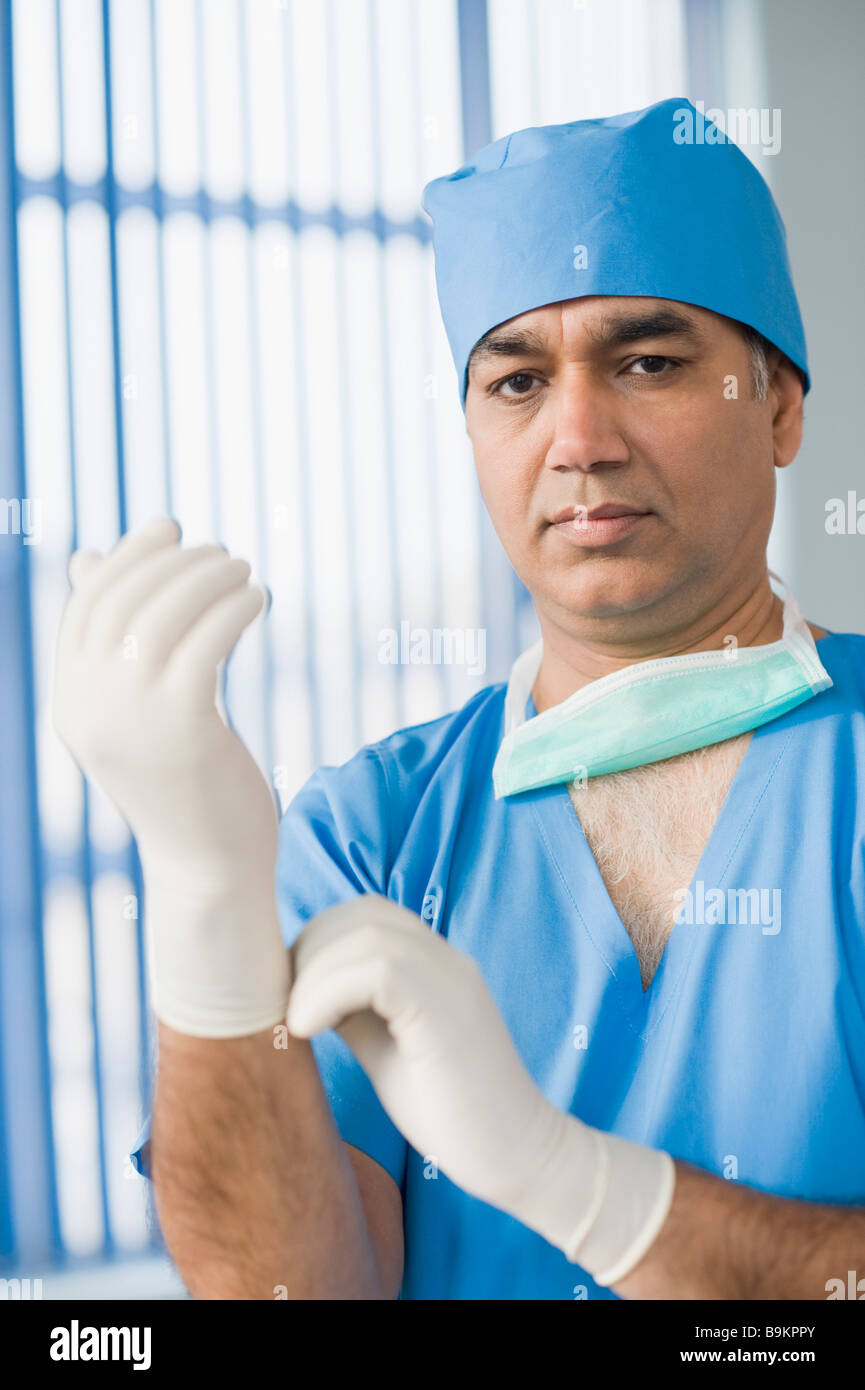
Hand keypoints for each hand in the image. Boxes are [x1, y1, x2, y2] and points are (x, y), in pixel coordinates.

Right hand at [51, 517, 289, 1035]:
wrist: (213, 870)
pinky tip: (259, 601)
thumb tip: (91, 558)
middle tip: (222, 554)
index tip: (171, 529)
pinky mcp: (183, 729)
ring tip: (245, 574)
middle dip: (175, 562)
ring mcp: (130, 721)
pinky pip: (205, 641)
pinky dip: (234, 607)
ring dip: (209, 579)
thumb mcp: (142, 709)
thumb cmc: (188, 783)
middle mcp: (88, 709)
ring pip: (163, 614)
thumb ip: (120, 644)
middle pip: (123, 601)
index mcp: (71, 703)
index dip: (128, 557)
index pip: (86, 605)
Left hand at [286, 894, 675, 1281]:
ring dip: (313, 974)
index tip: (291, 997)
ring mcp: (452, 977)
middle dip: (309, 952)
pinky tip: (308, 1030)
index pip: (364, 915)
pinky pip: (379, 970)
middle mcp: (445, 957)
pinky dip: (328, 992)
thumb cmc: (449, 1110)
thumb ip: (352, 1007)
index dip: (316, 944)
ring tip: (296, 1025)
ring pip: (367, 933)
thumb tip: (294, 988)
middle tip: (287, 1009)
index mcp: (433, 961)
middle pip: (361, 914)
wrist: (518, 1155)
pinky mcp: (448, 1008)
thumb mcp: (385, 1044)